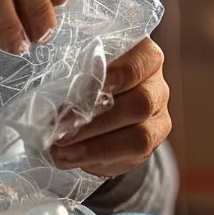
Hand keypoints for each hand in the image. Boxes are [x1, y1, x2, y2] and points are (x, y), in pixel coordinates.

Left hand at [51, 39, 170, 176]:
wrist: (103, 109)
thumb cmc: (88, 79)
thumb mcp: (82, 66)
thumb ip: (76, 72)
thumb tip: (56, 99)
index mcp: (144, 56)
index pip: (140, 62)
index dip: (117, 75)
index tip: (86, 87)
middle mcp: (157, 85)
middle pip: (140, 103)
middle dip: (96, 120)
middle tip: (60, 127)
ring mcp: (158, 116)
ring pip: (139, 135)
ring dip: (94, 145)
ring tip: (60, 148)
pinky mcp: (151, 143)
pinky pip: (132, 155)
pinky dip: (97, 158)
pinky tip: (70, 157)